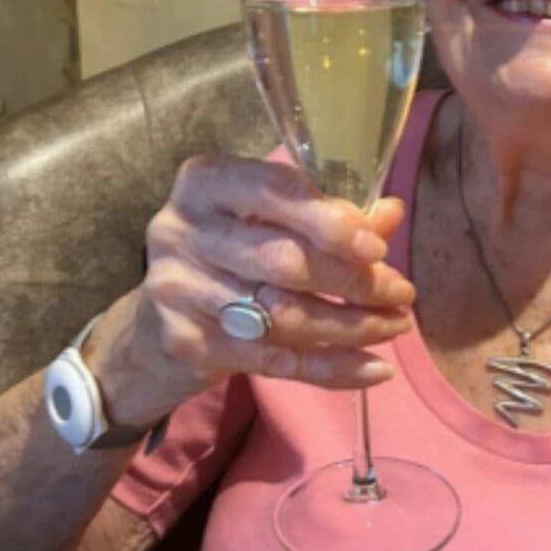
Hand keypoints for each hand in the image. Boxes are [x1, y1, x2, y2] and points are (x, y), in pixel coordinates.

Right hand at [85, 155, 414, 426]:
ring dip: (353, 325)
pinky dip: (331, 367)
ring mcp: (179, 290)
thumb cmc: (224, 254)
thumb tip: (391, 213)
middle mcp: (182, 230)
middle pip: (284, 260)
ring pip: (284, 314)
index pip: (275, 192)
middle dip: (354, 280)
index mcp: (205, 183)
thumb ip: (326, 215)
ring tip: (398, 324)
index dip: (330, 221)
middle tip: (402, 292)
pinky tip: (374, 368)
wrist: (149, 327)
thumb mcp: (265, 221)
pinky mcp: (187, 344)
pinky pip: (276, 360)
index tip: (378, 247)